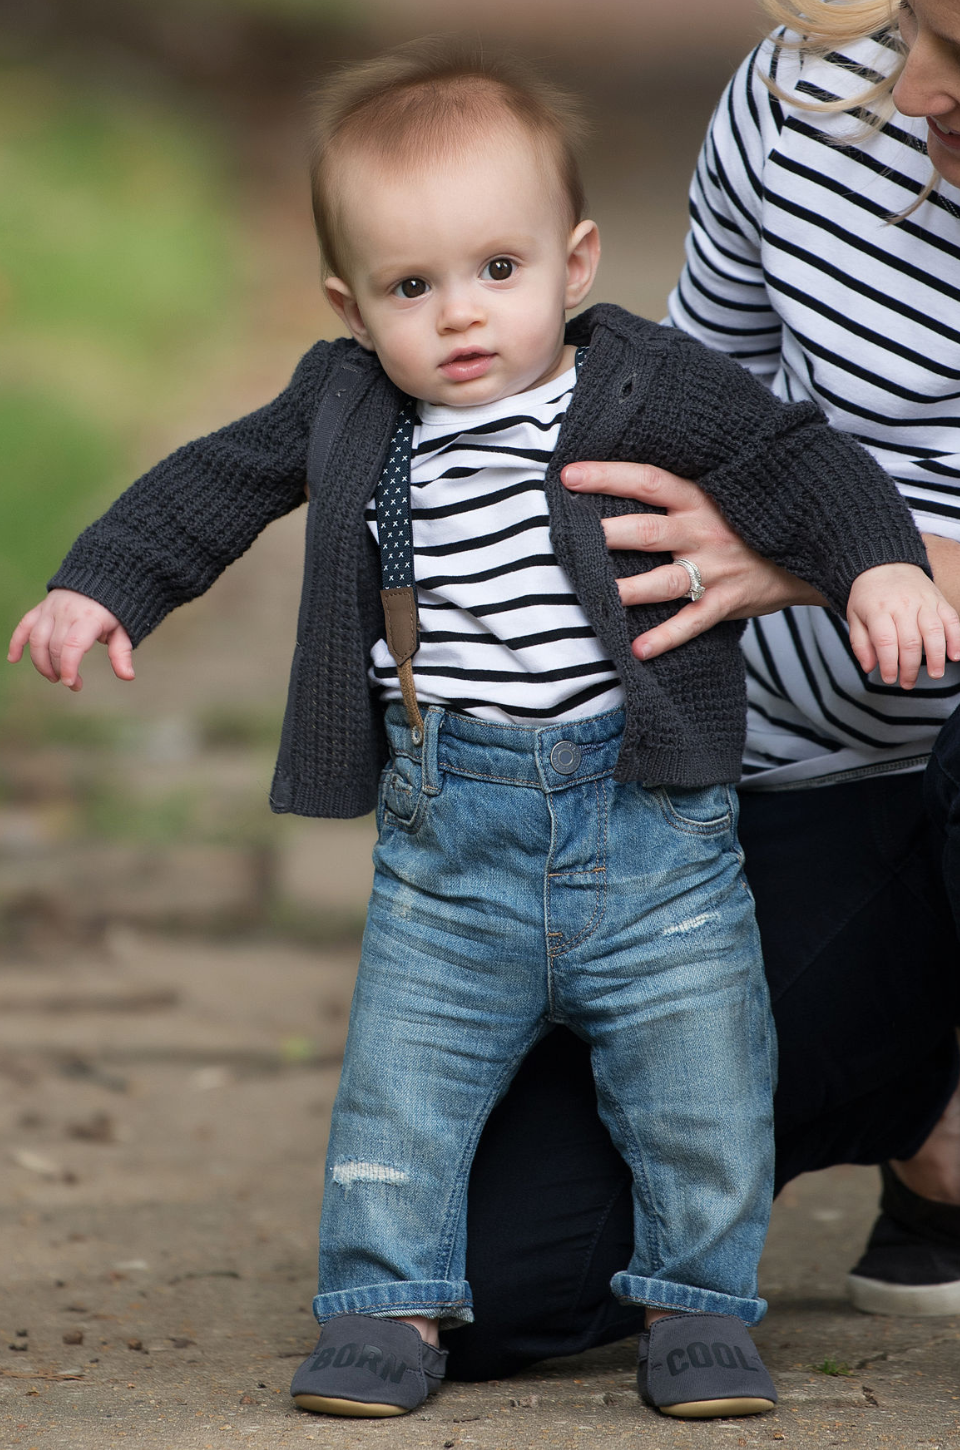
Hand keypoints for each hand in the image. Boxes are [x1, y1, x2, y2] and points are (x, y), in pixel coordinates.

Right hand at [7, 590, 133, 691]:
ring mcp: (51, 608)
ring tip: (52, 677)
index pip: (72, 646)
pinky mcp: (42, 607)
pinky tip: (13, 659)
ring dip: (40, 662)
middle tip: (72, 684)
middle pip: (54, 646)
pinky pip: (25, 624)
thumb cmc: (115, 608)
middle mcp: (66, 611)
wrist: (102, 575)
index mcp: (88, 618)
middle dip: (59, 670)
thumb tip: (128, 676)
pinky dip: (17, 642)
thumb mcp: (123, 629)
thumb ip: (122, 652)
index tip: (72, 683)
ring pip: (37, 639)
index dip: (68, 667)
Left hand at [561, 461, 825, 659]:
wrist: (812, 546)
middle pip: (648, 531)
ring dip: (628, 590)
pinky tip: (638, 650)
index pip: (647, 480)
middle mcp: (704, 531)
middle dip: (609, 534)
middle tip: (570, 537)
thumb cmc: (752, 519)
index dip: (608, 476)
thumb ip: (682, 489)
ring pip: (664, 580)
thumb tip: (627, 478)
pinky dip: (666, 638)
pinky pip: (692, 623)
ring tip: (597, 597)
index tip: (569, 476)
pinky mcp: (726, 601)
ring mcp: (716, 569)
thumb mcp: (724, 492)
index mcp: (700, 497)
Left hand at [846, 564, 959, 688]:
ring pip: (933, 632)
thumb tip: (869, 667)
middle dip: (910, 667)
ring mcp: (923, 602)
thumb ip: (860, 643)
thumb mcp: (854, 616)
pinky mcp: (938, 600)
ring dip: (937, 657)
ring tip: (935, 674)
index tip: (890, 679)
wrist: (885, 564)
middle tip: (908, 683)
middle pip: (910, 641)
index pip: (885, 642)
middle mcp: (902, 605)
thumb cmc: (869, 595)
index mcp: (878, 610)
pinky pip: (951, 619)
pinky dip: (956, 639)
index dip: (889, 664)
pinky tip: (955, 656)